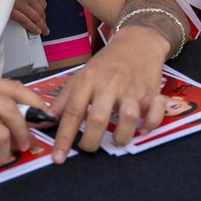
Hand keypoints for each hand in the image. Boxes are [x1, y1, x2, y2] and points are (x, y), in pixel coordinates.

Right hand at [10, 0, 48, 35]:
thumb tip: (29, 0)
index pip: (42, 3)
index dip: (44, 12)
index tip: (44, 17)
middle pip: (40, 11)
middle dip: (44, 21)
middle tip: (46, 28)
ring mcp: (20, 3)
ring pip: (35, 17)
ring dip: (41, 26)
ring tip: (44, 31)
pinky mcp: (11, 10)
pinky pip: (24, 20)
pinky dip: (32, 27)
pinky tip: (36, 31)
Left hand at [48, 25, 168, 161]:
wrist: (138, 42)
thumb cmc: (107, 63)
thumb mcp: (82, 75)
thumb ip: (64, 100)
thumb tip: (44, 121)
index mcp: (89, 80)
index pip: (73, 112)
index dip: (64, 137)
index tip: (58, 158)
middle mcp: (110, 85)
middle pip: (98, 118)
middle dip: (91, 142)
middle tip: (89, 148)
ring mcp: (132, 89)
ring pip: (128, 118)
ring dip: (122, 136)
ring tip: (117, 139)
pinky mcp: (152, 93)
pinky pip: (155, 113)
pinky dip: (151, 125)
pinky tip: (143, 129)